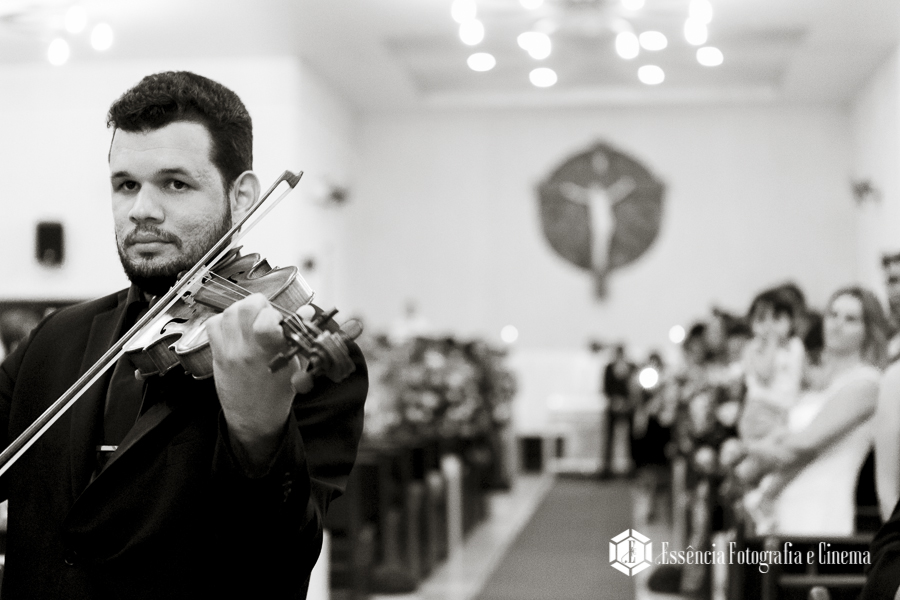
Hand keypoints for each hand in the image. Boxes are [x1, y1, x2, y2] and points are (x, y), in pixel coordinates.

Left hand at [205, 293, 313, 468]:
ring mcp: (229, 352)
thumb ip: (298, 335)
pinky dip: (223, 320)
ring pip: (228, 312)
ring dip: (242, 310)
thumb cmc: (277, 393)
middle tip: (265, 315)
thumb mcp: (295, 365)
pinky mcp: (217, 355)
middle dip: (258, 304)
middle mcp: (247, 351)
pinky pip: (212, 325)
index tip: (279, 320)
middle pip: (245, 307)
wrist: (254, 419)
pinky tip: (235, 328)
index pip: (267, 320)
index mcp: (271, 354)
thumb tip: (307, 310)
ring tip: (251, 320)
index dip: (275, 313)